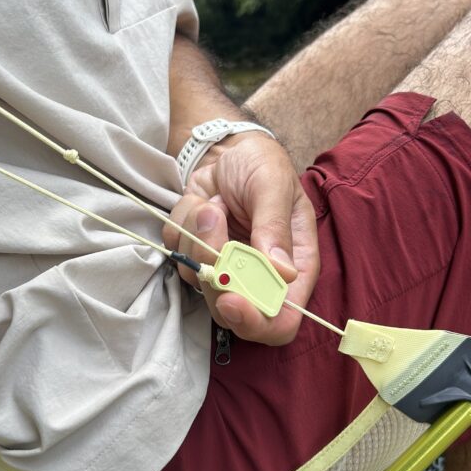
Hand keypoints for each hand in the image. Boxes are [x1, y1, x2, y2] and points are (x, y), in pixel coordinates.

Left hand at [163, 133, 319, 344]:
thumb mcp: (273, 185)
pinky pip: (177, 258)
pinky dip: (182, 228)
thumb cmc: (261, 165)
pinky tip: (200, 204)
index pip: (280, 321)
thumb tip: (283, 272)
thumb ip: (274, 226)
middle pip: (232, 313)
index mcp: (293, 267)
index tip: (230, 299)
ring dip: (198, 239)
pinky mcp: (197, 255)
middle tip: (213, 224)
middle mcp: (259, 277)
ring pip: (199, 283)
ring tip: (213, 204)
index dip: (255, 322)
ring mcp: (225, 268)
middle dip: (214, 275)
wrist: (228, 149)